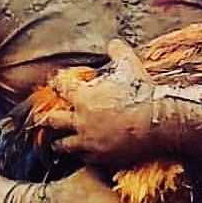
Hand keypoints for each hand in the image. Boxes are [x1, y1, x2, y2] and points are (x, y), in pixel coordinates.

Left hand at [45, 39, 153, 164]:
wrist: (157, 122)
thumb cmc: (142, 94)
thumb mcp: (130, 65)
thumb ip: (118, 51)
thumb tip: (113, 43)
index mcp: (83, 97)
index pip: (59, 87)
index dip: (58, 84)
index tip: (58, 85)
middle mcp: (80, 120)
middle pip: (52, 121)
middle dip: (47, 119)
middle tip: (45, 119)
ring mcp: (88, 141)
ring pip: (62, 145)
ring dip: (60, 142)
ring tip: (59, 143)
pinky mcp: (100, 157)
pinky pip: (82, 159)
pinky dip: (81, 155)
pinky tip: (83, 153)